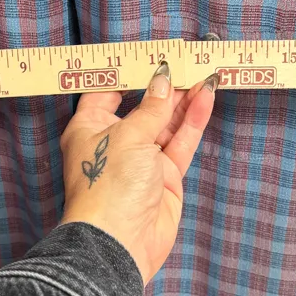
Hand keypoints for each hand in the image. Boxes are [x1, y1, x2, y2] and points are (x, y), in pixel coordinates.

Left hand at [59, 64, 217, 284]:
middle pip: (142, 105)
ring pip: (166, 122)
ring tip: (204, 70)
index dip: (127, 72)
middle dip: (163, 83)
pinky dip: (194, 120)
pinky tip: (206, 96)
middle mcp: (115, 141)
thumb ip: (151, 108)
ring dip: (184, 98)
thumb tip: (163, 79)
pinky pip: (181, 141)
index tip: (148, 52)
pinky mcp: (165, 176)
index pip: (106, 91)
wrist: (119, 243)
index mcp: (89, 128)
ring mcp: (142, 159)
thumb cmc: (109, 186)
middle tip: (187, 58)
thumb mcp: (129, 136)